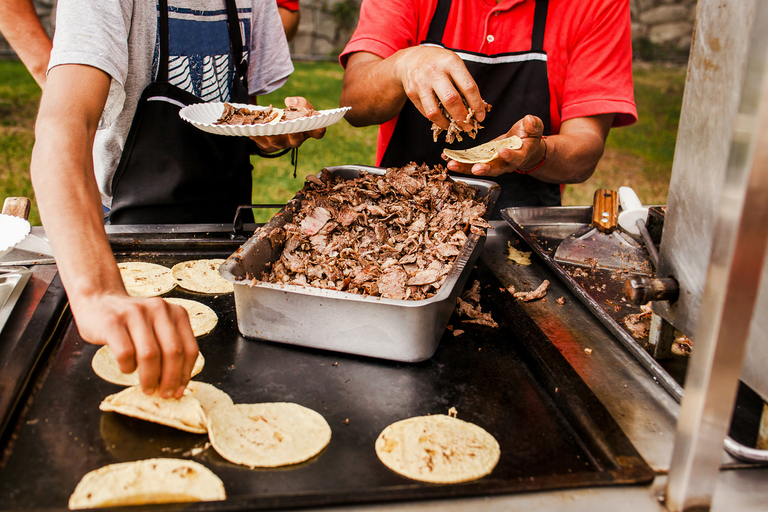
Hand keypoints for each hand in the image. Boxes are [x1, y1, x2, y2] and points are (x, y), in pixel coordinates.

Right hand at [73, 293, 198, 397]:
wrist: (99, 299)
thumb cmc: (131, 322)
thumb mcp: (157, 327)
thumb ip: (169, 347)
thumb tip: (177, 385)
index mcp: (176, 312)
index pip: (189, 348)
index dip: (185, 374)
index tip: (179, 391)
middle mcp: (159, 309)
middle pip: (173, 352)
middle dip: (170, 379)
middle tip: (164, 394)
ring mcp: (135, 313)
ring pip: (150, 355)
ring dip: (150, 378)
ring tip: (147, 388)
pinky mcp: (112, 322)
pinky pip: (125, 353)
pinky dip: (128, 367)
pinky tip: (127, 368)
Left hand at [249, 97, 325, 151]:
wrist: (277, 126)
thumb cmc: (293, 115)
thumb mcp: (300, 106)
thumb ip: (300, 102)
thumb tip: (289, 102)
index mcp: (307, 131)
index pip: (318, 133)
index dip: (319, 130)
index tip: (320, 126)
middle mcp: (296, 139)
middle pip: (296, 140)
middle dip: (293, 134)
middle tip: (291, 128)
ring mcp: (281, 144)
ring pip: (277, 141)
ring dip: (271, 133)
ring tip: (266, 125)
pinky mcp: (267, 146)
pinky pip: (261, 142)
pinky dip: (256, 136)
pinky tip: (250, 130)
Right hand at [392, 46, 485, 131]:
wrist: (411, 59)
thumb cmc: (439, 63)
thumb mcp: (454, 64)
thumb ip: (464, 82)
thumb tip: (476, 109)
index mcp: (450, 62)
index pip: (468, 87)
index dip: (476, 105)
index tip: (480, 116)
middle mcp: (434, 71)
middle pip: (451, 100)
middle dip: (463, 117)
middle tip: (469, 126)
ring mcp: (421, 83)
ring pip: (435, 111)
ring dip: (448, 123)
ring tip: (455, 127)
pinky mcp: (411, 93)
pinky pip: (426, 113)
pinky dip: (437, 120)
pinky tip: (444, 121)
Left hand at [444, 115, 546, 176]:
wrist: (524, 147)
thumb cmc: (529, 136)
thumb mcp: (534, 128)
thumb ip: (533, 125)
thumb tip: (529, 120)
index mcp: (520, 155)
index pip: (516, 157)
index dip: (510, 156)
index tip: (503, 152)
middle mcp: (506, 164)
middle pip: (495, 169)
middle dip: (484, 169)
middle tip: (475, 169)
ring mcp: (493, 164)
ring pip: (479, 168)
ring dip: (465, 168)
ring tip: (451, 165)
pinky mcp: (482, 160)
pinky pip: (470, 163)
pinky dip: (458, 162)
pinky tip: (446, 158)